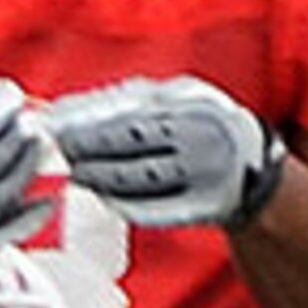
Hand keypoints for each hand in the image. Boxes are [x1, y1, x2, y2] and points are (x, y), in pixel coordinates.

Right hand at [0, 80, 52, 266]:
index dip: (4, 109)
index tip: (13, 99)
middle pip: (1, 159)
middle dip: (21, 136)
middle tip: (31, 122)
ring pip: (8, 195)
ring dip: (30, 169)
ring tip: (37, 150)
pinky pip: (0, 234)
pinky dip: (27, 219)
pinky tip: (42, 205)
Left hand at [38, 75, 285, 228]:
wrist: (250, 165)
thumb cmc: (196, 126)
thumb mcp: (174, 100)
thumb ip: (127, 101)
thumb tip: (61, 110)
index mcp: (192, 103)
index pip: (130, 111)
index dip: (89, 121)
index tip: (57, 127)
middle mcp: (200, 135)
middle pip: (132, 141)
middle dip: (90, 148)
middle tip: (62, 152)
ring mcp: (203, 172)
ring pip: (140, 177)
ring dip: (102, 177)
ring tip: (78, 174)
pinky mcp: (203, 205)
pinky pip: (155, 207)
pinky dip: (124, 203)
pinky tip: (104, 195)